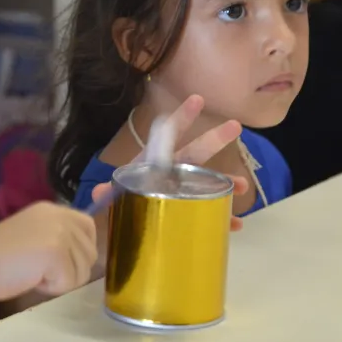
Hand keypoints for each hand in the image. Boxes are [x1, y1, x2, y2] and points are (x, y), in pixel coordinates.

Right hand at [0, 202, 96, 300]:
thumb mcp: (33, 235)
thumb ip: (56, 237)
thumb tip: (82, 255)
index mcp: (52, 210)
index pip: (88, 226)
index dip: (83, 248)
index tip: (66, 262)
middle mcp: (59, 216)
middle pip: (90, 253)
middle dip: (71, 270)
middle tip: (41, 270)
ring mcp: (60, 233)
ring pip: (83, 270)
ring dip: (61, 280)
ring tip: (33, 272)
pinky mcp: (56, 252)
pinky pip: (69, 282)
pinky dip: (52, 288)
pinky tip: (31, 278)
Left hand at [91, 94, 251, 230]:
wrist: (109, 241)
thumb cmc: (108, 216)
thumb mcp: (105, 204)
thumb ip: (106, 197)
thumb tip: (99, 191)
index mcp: (148, 168)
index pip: (164, 139)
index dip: (180, 120)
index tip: (197, 100)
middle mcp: (166, 177)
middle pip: (193, 155)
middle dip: (213, 140)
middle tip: (235, 126)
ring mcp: (178, 196)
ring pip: (205, 184)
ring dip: (224, 182)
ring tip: (243, 185)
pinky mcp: (184, 217)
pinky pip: (206, 214)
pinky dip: (221, 218)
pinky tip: (235, 223)